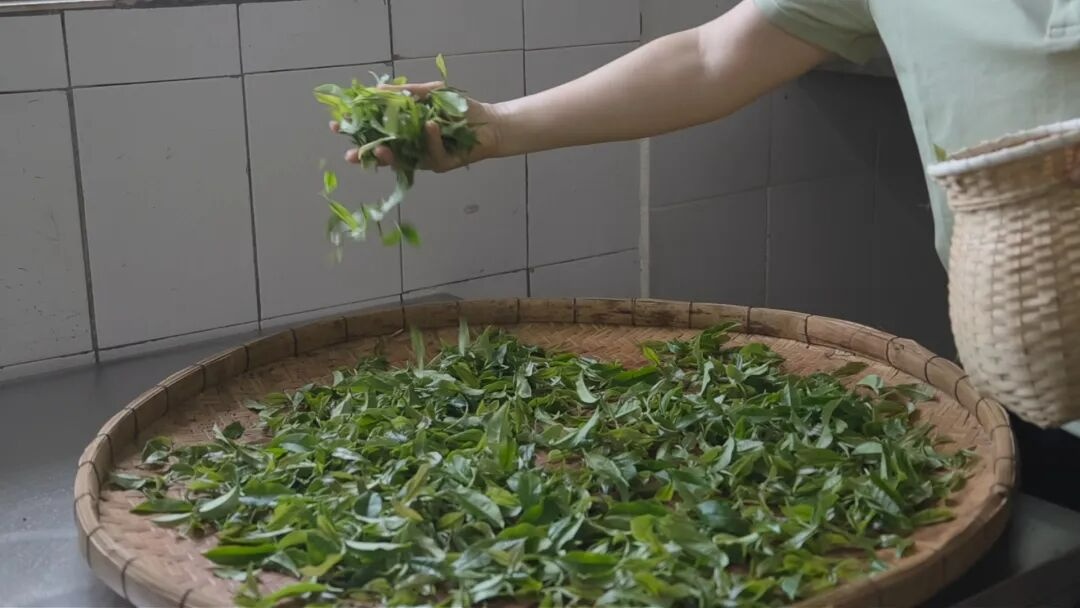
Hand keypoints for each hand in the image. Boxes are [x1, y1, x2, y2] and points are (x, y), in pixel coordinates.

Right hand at [329, 81, 500, 172]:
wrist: (489, 122)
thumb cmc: (459, 109)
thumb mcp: (429, 93)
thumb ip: (403, 93)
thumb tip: (375, 89)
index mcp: (402, 132)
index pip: (373, 132)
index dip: (355, 130)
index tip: (337, 124)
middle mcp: (410, 148)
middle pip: (382, 154)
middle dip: (364, 153)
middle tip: (348, 154)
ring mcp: (424, 158)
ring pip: (403, 162)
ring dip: (389, 156)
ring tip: (378, 148)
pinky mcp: (442, 164)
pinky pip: (432, 154)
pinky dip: (430, 138)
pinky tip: (429, 124)